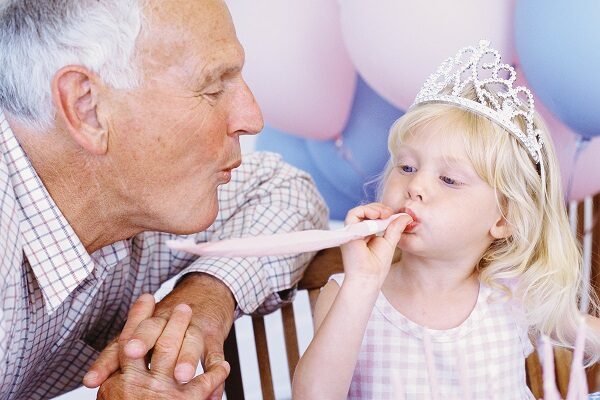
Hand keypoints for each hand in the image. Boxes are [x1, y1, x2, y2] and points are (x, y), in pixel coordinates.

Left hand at [84, 273, 235, 399]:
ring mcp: (192, 329)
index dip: (106, 362)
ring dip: (185, 358)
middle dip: (143, 342)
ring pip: (189, 340)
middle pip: (153, 330)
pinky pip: (215, 354)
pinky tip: (212, 388)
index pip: (120, 343)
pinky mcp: (213, 336)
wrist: (207, 292)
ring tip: (180, 376)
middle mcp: (167, 324)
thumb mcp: (147, 332)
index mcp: (146, 327)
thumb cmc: (170, 320)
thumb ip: (123, 360)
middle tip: (132, 353)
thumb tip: (96, 387)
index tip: (91, 380)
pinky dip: (216, 371)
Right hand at [341, 203, 411, 285]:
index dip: (382, 211)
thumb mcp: (390, 242)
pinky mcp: (348, 232)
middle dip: (379, 208)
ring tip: (384, 214)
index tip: (393, 215)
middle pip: (365, 211)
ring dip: (373, 208)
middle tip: (389, 213)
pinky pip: (353, 214)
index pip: (372, 216)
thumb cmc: (377, 266)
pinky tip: (376, 216)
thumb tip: (406, 216)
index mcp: (366, 234)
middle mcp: (357, 232)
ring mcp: (351, 232)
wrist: (369, 277)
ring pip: (359, 211)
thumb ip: (396, 228)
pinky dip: (365, 211)